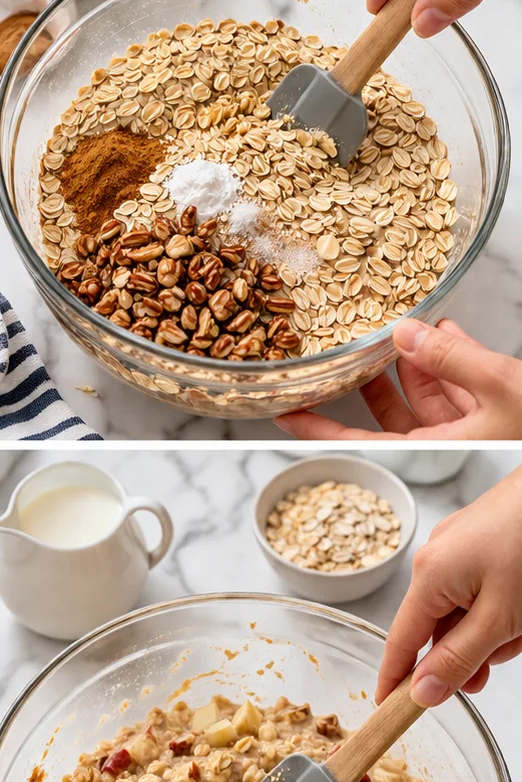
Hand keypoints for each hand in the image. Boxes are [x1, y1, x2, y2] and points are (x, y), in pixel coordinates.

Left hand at [277, 319, 521, 439]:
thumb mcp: (503, 387)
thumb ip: (452, 360)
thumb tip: (407, 331)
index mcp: (441, 449)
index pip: (360, 443)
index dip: (318, 429)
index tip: (282, 413)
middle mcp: (450, 443)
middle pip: (388, 415)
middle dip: (365, 381)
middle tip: (333, 357)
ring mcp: (472, 427)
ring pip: (425, 396)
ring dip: (408, 362)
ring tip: (386, 332)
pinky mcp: (494, 412)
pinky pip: (459, 387)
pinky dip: (448, 358)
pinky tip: (440, 331)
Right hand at [375, 466, 521, 705]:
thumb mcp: (502, 619)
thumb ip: (459, 659)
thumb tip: (422, 692)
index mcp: (429, 576)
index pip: (400, 641)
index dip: (393, 678)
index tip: (388, 707)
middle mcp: (434, 558)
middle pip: (440, 626)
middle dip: (472, 649)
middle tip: (505, 656)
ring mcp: (458, 545)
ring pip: (466, 608)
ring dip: (494, 628)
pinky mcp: (481, 539)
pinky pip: (480, 587)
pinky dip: (502, 605)